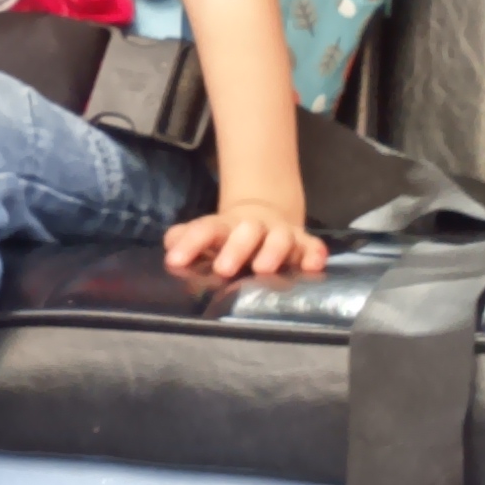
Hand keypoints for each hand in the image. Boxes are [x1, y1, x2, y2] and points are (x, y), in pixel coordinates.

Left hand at [164, 205, 328, 285]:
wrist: (264, 215)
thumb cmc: (229, 237)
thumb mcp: (207, 236)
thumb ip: (185, 240)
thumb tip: (170, 246)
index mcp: (225, 227)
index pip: (207, 229)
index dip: (191, 243)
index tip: (175, 261)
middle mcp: (254, 228)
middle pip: (247, 231)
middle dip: (236, 249)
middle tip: (223, 269)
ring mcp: (281, 235)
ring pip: (280, 238)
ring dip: (273, 251)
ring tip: (264, 268)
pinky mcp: (304, 245)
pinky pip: (312, 247)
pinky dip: (313, 254)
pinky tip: (312, 265)